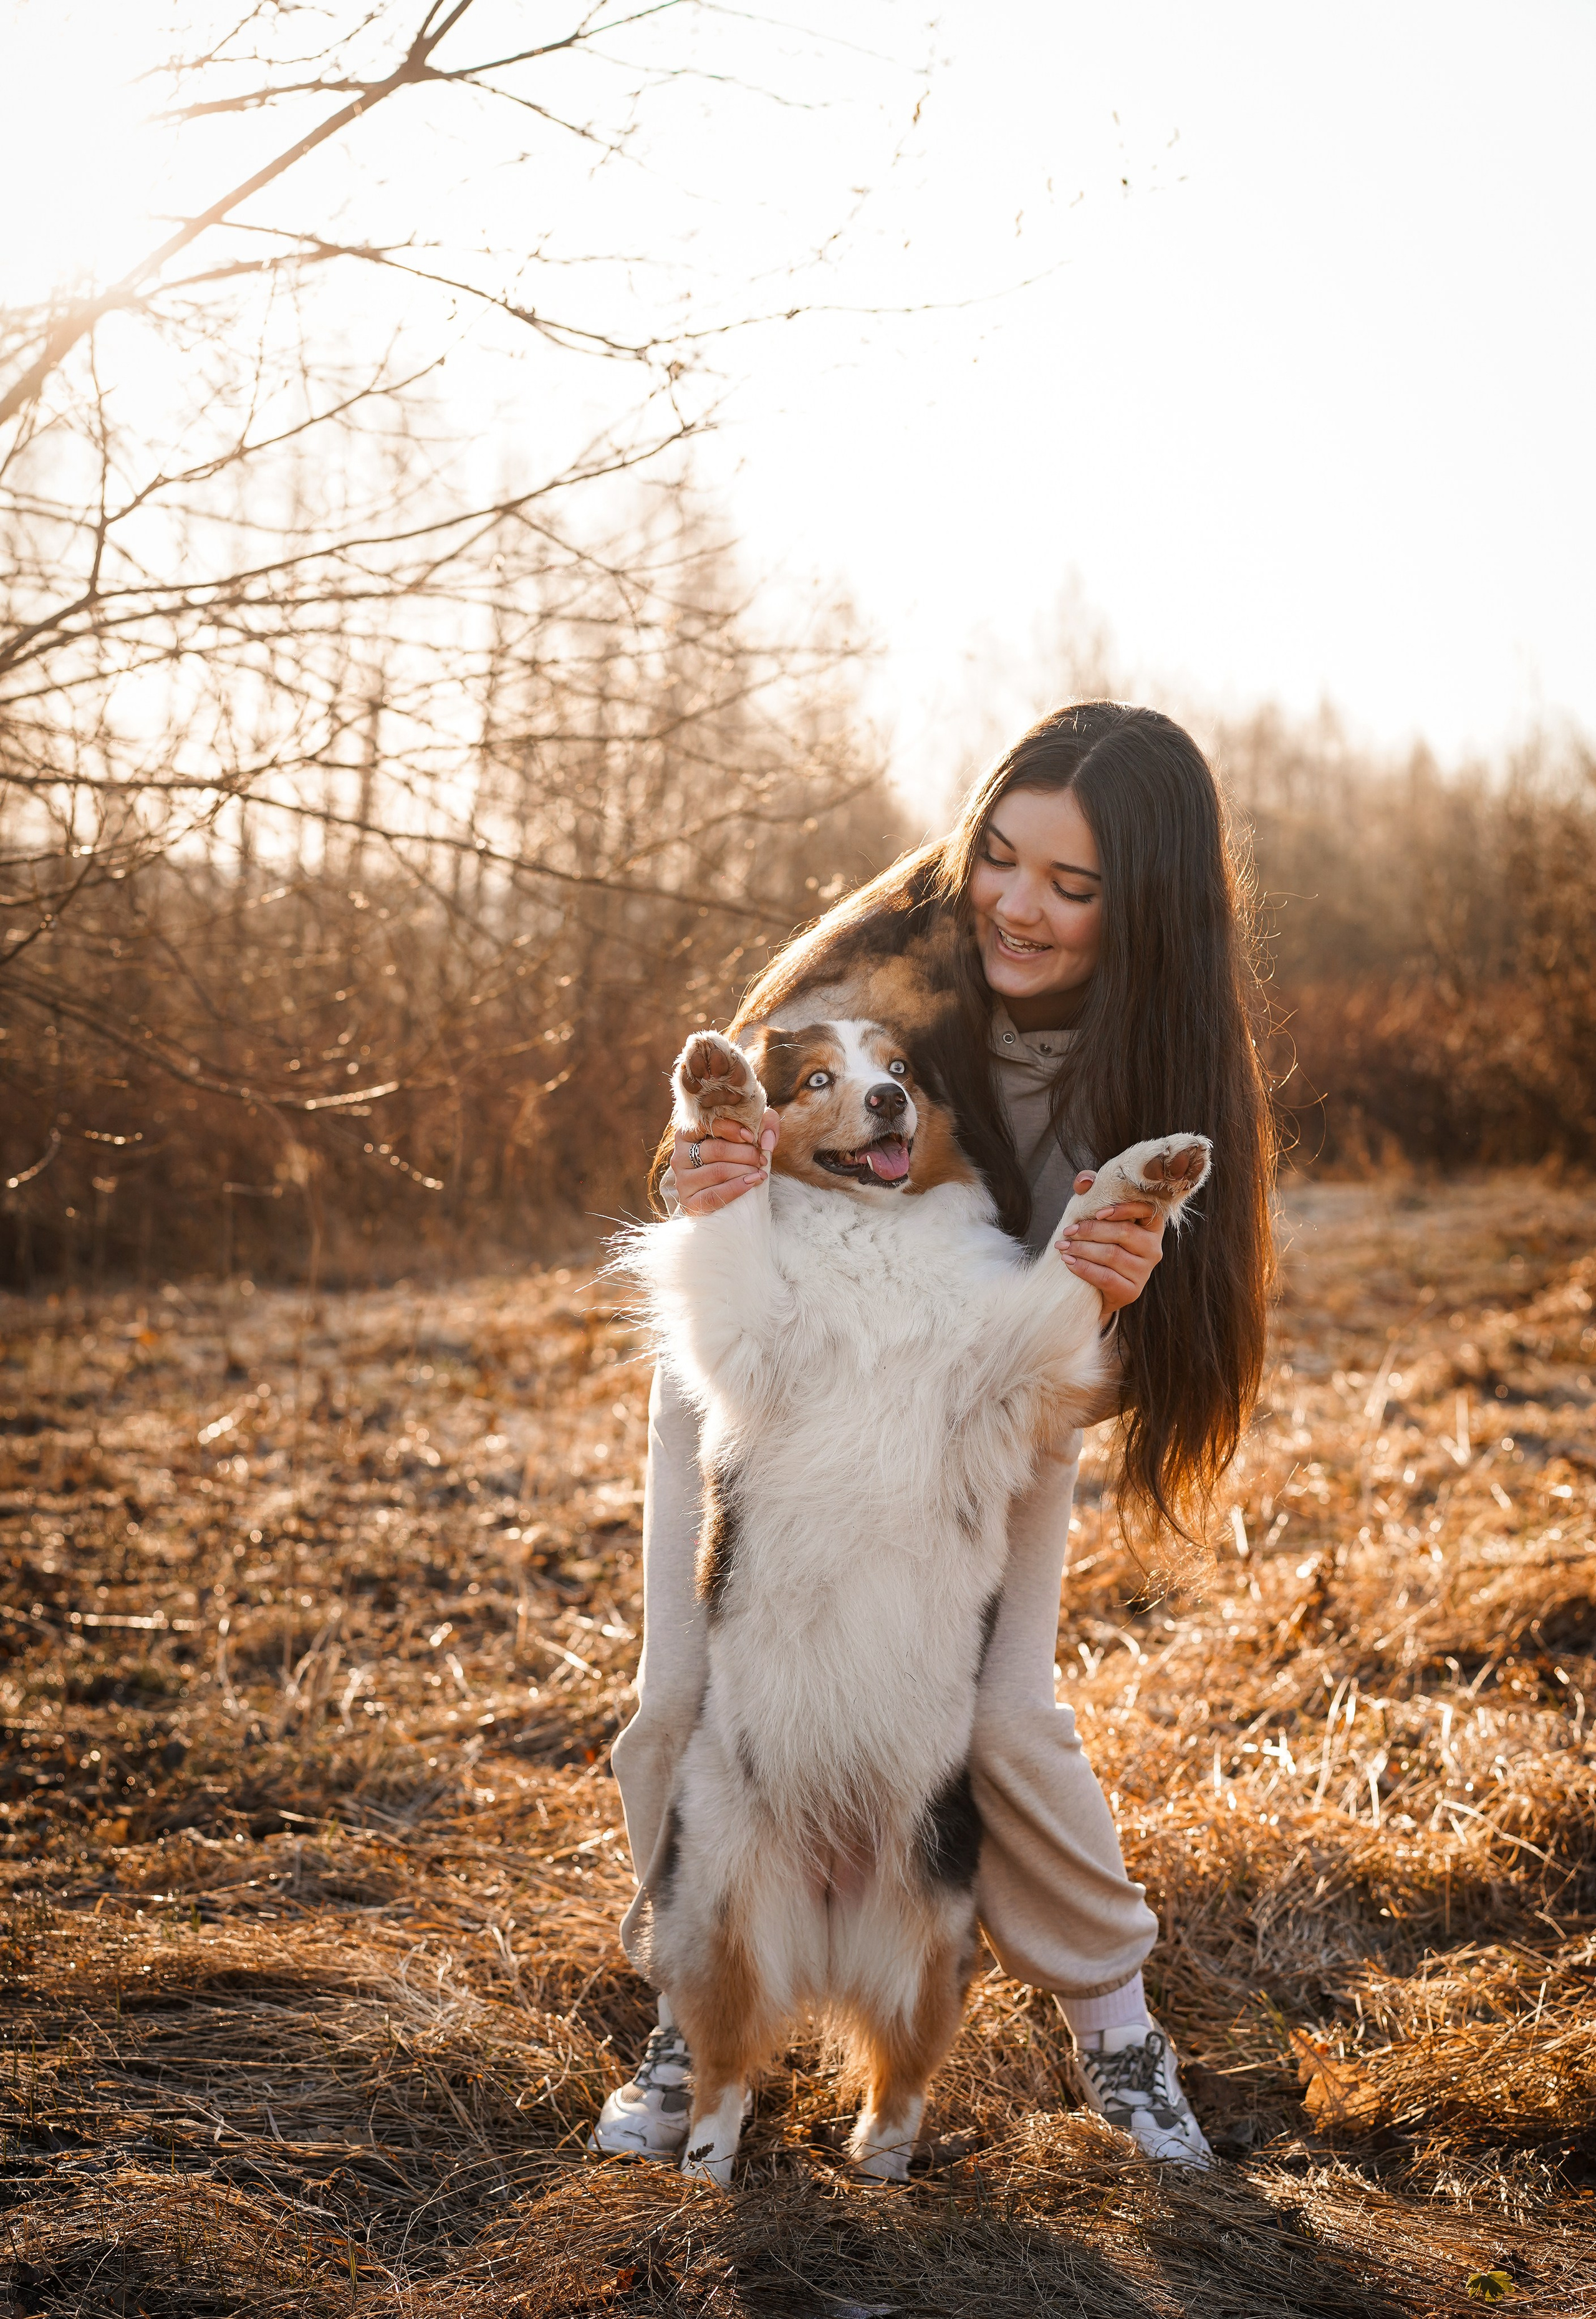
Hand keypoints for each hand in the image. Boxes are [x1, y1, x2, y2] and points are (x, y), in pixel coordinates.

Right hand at [673, 1110, 779, 1215]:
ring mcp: (682, 1181)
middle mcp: (679, 1156)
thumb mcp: (750, 1134)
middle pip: (716, 1150)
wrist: (727, 1200)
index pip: (706, 1124)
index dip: (732, 1129)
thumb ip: (764, 1124)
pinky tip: (751, 1183)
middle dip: (745, 1153)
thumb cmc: (736, 1159)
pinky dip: (736, 1188)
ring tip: (760, 1173)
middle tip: (761, 1159)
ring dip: (745, 1171)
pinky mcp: (689, 1203)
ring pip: (717, 1171)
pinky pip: (713, 1195)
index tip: (751, 1136)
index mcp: (688, 1133)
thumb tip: (767, 1140)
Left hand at [1056, 1170, 1165, 1316]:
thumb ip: (1092, 1194)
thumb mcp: (1098, 1218)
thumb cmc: (1102, 1244)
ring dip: (1082, 1249)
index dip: (1123, 1209)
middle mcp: (1153, 1248)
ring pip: (1112, 1255)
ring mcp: (1144, 1271)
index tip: (1097, 1212)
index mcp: (1151, 1226)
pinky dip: (1084, 1268)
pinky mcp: (1131, 1291)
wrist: (1101, 1287)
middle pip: (1123, 1233)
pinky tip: (1069, 1263)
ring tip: (1063, 1247)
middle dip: (1090, 1230)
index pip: (1146, 1210)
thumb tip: (1084, 1181)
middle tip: (1067, 1231)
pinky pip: (1106, 1277)